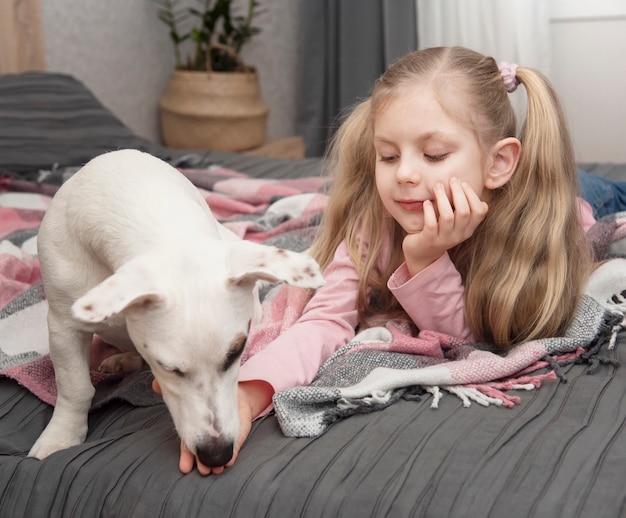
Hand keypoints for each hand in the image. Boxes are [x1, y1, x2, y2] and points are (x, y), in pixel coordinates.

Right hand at [152, 379, 272, 474]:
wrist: (237, 393)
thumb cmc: (208, 393)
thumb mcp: (190, 390)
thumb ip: (173, 388)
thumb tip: (156, 386)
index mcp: (193, 427)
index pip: (188, 443)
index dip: (187, 455)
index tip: (185, 467)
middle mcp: (206, 435)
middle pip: (202, 452)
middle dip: (201, 462)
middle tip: (202, 471)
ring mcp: (221, 437)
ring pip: (217, 453)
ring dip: (216, 463)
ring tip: (216, 470)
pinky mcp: (237, 436)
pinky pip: (234, 447)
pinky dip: (233, 455)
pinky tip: (231, 461)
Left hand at [403, 177, 487, 275]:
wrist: (422, 255)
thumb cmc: (439, 233)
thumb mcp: (456, 225)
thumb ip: (464, 213)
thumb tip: (479, 198)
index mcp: (468, 230)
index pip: (479, 212)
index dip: (473, 196)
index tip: (463, 183)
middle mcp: (458, 235)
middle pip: (464, 211)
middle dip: (458, 192)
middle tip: (451, 180)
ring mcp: (444, 239)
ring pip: (448, 216)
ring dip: (442, 198)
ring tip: (437, 187)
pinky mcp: (429, 240)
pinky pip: (431, 224)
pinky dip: (429, 211)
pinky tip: (426, 202)